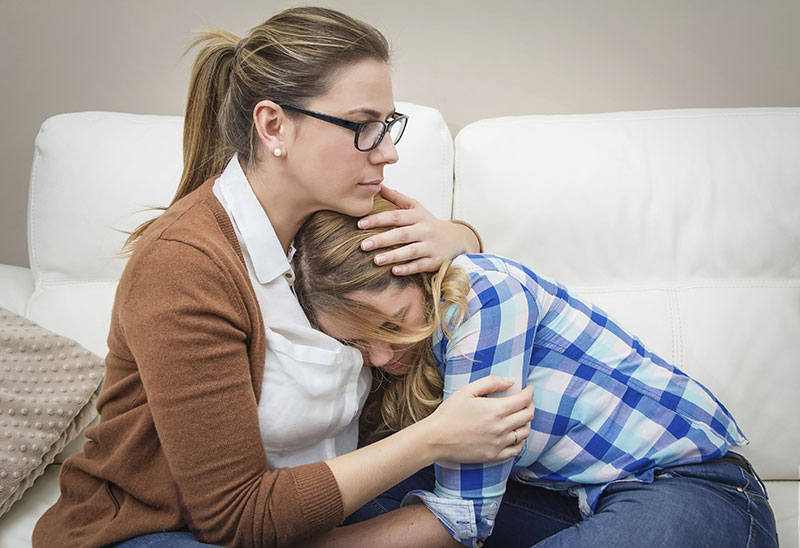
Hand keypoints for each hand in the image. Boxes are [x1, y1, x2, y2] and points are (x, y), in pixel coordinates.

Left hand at [357, 185, 479, 275]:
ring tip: (375, 260)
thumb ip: (396, 198)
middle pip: (401, 234)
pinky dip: (408, 268)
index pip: (395, 216)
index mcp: (417, 216)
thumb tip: (378, 185)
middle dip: (381, 240)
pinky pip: (420, 265)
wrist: (455, 239)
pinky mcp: (435, 261)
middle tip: (363, 245)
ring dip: (393, 256)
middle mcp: (424, 230)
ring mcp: (430, 246)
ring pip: (410, 251)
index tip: (360, 224)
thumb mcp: (416, 207)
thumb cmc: (428, 223)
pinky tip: (394, 271)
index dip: (378, 219)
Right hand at [422, 375, 534, 462]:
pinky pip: (516, 450)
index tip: (529, 389)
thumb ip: (490, 382)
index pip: (523, 400)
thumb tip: (510, 381)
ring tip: (521, 417)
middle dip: (530, 405)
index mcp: (496, 410)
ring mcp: (499, 443)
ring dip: (527, 423)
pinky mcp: (494, 456)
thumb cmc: (449, 413)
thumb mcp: (467, 390)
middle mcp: (501, 428)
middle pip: (528, 416)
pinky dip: (520, 441)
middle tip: (527, 400)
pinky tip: (516, 435)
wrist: (436, 439)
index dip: (529, 393)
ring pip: (525, 433)